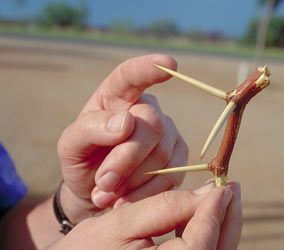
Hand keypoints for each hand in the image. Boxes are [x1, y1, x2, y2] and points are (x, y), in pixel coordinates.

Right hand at [50, 182, 241, 249]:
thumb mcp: (122, 222)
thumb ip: (166, 206)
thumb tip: (208, 193)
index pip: (202, 240)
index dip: (214, 210)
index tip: (223, 184)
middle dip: (227, 218)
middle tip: (232, 188)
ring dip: (221, 226)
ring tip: (223, 197)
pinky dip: (209, 236)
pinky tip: (205, 216)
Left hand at [57, 54, 187, 223]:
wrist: (97, 191)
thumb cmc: (83, 160)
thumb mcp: (71, 146)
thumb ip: (90, 129)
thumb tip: (126, 123)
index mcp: (117, 97)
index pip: (132, 75)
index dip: (150, 68)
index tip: (169, 64)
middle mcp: (148, 109)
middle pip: (152, 126)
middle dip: (126, 159)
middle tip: (102, 184)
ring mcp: (168, 133)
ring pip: (162, 154)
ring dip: (132, 181)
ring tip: (106, 195)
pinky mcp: (180, 157)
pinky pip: (172, 176)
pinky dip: (146, 193)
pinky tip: (125, 200)